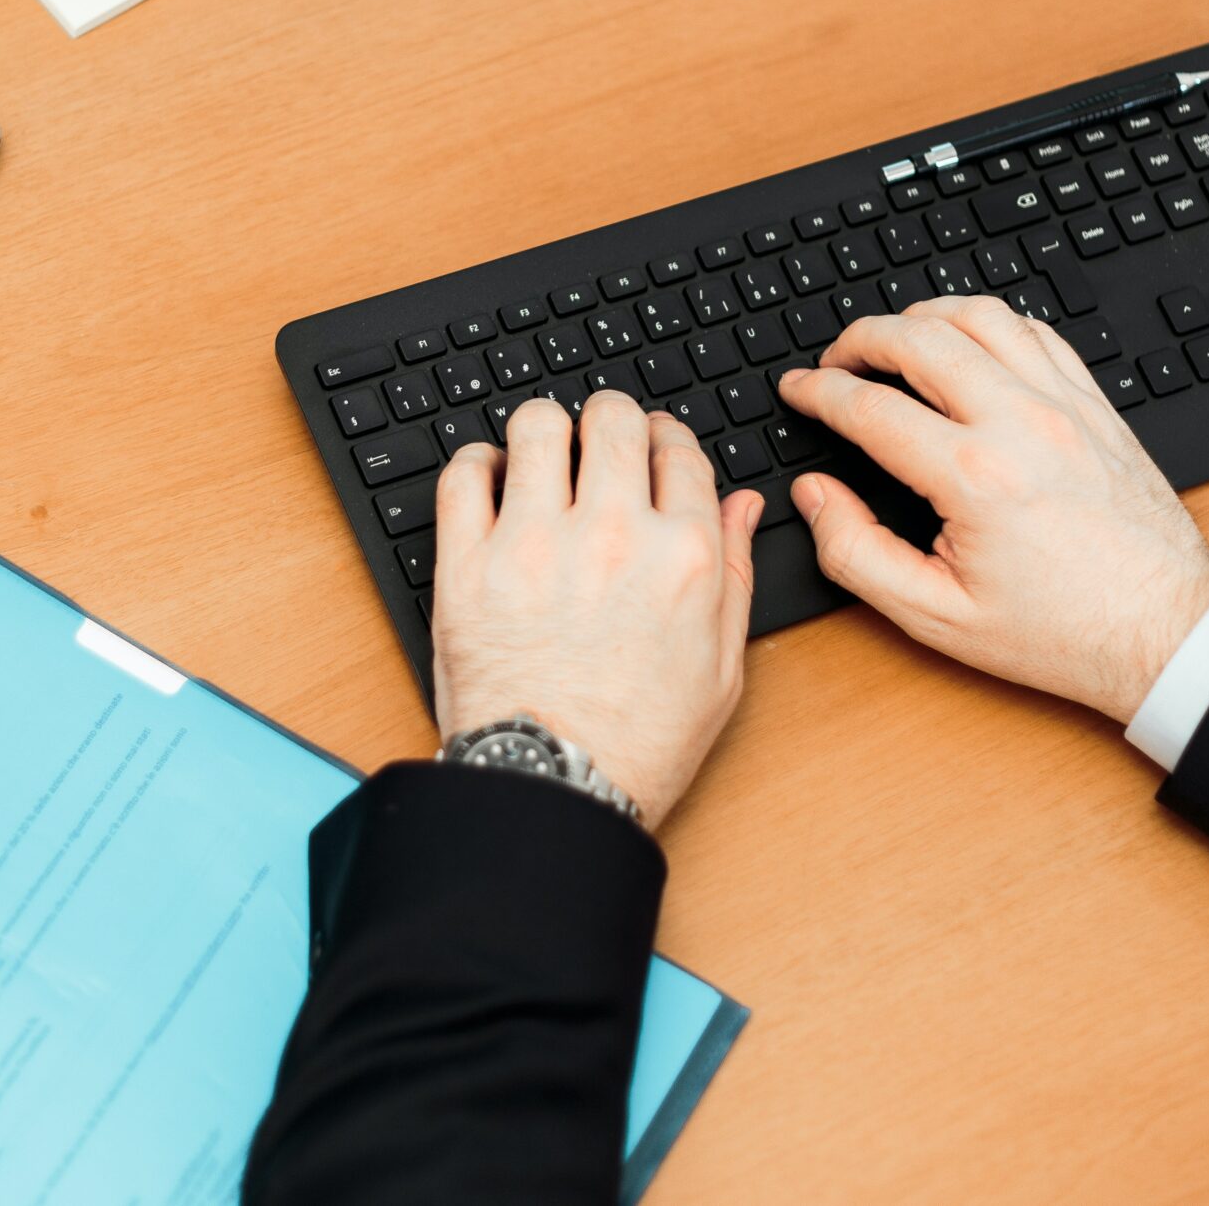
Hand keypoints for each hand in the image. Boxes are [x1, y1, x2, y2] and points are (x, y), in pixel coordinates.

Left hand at [430, 392, 764, 826]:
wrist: (554, 790)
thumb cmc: (639, 744)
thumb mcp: (721, 668)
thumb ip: (736, 574)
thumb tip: (744, 507)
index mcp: (684, 558)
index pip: (679, 449)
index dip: (665, 437)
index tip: (652, 444)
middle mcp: (614, 538)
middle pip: (612, 419)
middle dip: (609, 418)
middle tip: (598, 437)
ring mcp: (535, 546)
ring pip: (536, 427)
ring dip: (544, 430)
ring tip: (542, 453)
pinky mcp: (468, 566)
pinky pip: (464, 474)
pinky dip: (477, 462)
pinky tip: (490, 477)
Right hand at [777, 296, 1208, 723]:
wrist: (1166, 631)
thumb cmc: (1063, 633)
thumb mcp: (937, 617)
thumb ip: (857, 554)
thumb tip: (816, 496)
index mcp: (975, 478)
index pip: (870, 407)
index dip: (818, 391)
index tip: (797, 390)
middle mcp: (1022, 425)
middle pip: (919, 338)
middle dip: (859, 338)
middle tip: (834, 361)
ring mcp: (1066, 406)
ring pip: (980, 317)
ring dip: (923, 317)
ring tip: (894, 340)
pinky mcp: (1096, 406)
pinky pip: (1036, 332)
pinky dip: (989, 324)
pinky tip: (968, 346)